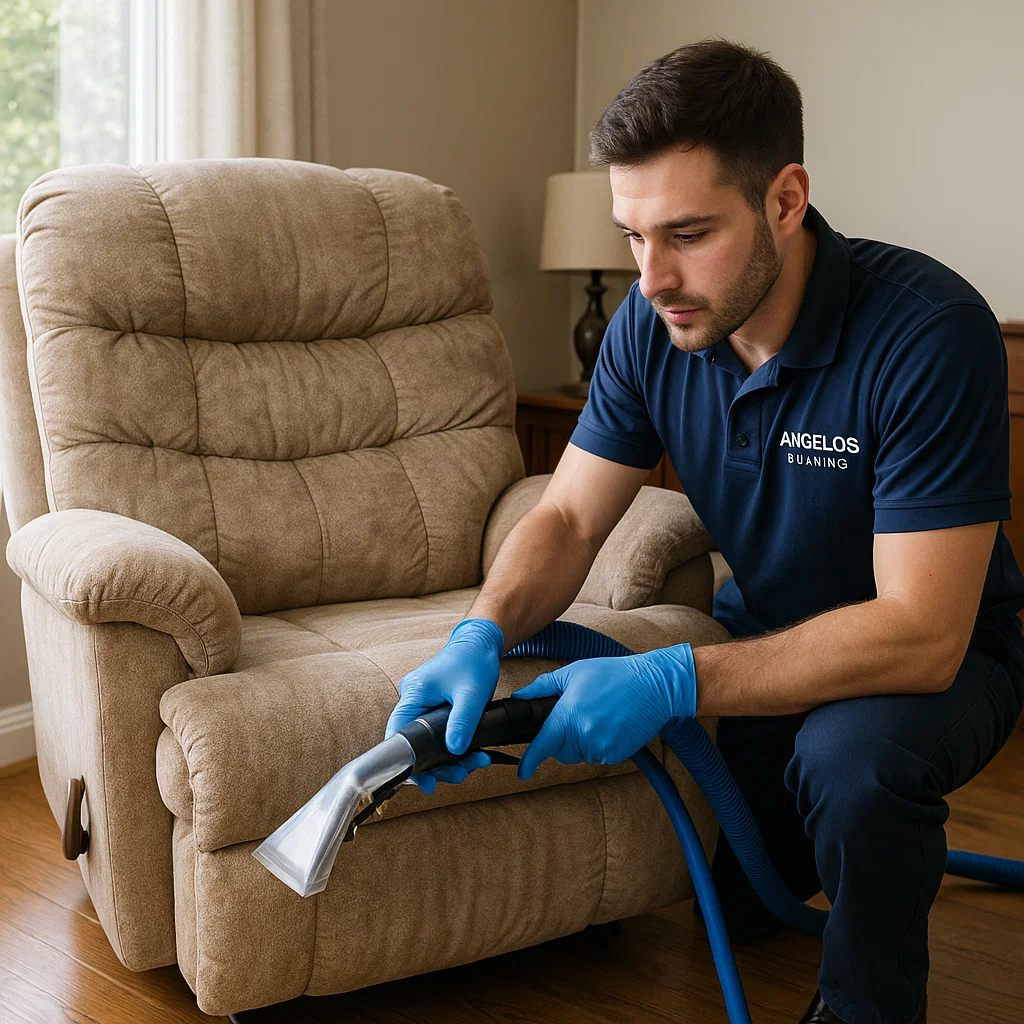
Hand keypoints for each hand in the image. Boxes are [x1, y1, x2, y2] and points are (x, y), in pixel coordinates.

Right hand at [384, 618, 503, 792]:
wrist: (480, 644)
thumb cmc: (473, 661)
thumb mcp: (471, 694)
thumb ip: (461, 722)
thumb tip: (454, 751)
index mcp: (413, 695)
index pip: (398, 735)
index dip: (408, 763)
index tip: (425, 783)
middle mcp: (413, 701)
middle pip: (415, 745)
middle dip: (438, 765)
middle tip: (461, 775)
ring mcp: (423, 706)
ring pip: (429, 743)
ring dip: (450, 759)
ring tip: (476, 764)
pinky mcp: (434, 710)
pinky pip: (437, 735)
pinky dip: (454, 747)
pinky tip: (473, 755)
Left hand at [510, 644, 696, 780]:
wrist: (652, 685)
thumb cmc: (612, 674)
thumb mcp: (573, 672)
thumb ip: (542, 687)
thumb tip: (519, 697)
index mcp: (568, 715)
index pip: (543, 745)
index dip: (530, 761)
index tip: (522, 772)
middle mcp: (583, 735)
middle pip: (560, 753)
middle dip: (561, 740)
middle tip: (576, 717)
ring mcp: (601, 747)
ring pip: (580, 755)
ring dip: (581, 742)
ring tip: (597, 715)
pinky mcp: (616, 755)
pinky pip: (598, 756)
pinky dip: (599, 745)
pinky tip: (610, 724)